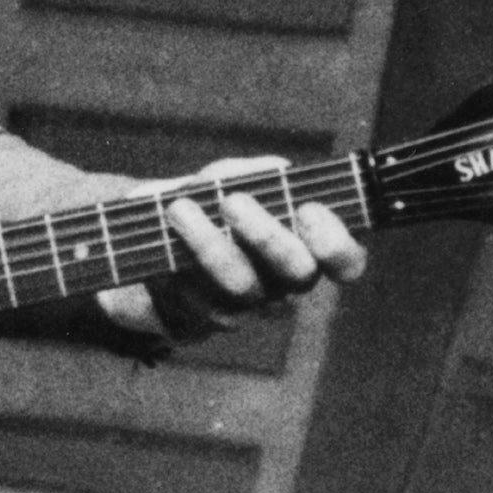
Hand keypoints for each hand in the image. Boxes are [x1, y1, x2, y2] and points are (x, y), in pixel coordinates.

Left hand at [99, 167, 361, 349]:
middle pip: (296, 273)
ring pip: (240, 287)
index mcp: (306, 249)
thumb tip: (271, 171)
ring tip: (178, 207)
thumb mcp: (228, 179)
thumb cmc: (207, 205)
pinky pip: (192, 298)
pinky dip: (171, 263)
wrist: (146, 242)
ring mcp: (244, 307)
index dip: (336, 242)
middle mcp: (283, 284)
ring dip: (208, 244)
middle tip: (232, 201)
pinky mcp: (198, 321)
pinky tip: (157, 240)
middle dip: (266, 234)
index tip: (308, 210)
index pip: (346, 261)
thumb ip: (251, 173)